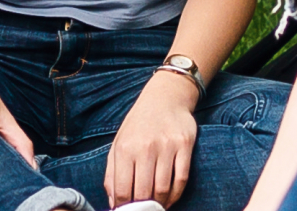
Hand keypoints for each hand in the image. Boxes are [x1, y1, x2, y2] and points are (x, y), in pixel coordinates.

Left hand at [105, 72, 198, 206]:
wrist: (165, 98)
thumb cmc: (139, 125)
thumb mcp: (119, 144)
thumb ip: (112, 174)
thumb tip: (113, 203)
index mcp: (125, 148)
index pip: (122, 189)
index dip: (124, 207)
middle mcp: (145, 147)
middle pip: (143, 192)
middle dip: (142, 208)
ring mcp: (166, 146)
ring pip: (163, 188)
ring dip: (160, 203)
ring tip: (157, 207)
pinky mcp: (184, 145)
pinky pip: (181, 178)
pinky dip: (176, 195)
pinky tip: (170, 199)